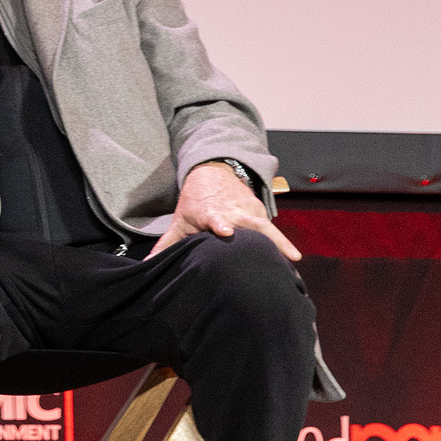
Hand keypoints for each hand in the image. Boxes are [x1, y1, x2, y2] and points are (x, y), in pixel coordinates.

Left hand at [151, 160, 300, 261]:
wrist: (212, 175)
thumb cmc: (194, 204)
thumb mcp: (179, 222)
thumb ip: (167, 245)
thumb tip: (148, 266)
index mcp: (210, 214)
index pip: (215, 219)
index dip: (220, 224)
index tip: (224, 231)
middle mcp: (233, 211)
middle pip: (250, 223)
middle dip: (262, 237)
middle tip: (275, 254)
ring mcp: (248, 209)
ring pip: (265, 226)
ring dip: (279, 241)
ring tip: (292, 258)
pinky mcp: (260, 210)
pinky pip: (270, 228)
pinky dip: (280, 241)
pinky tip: (290, 257)